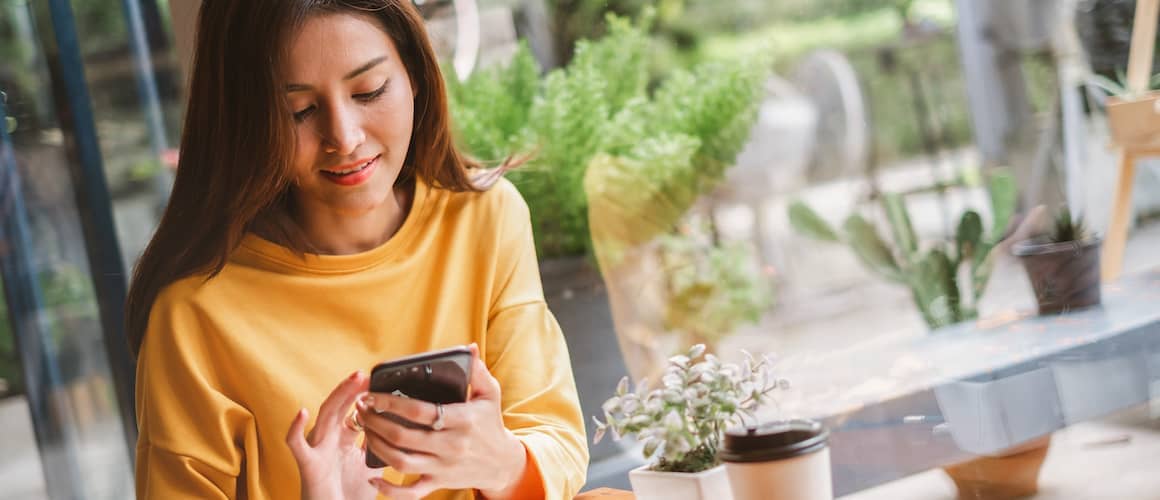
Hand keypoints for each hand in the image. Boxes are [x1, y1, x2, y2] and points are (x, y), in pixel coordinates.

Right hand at [286, 371, 379, 499]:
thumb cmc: (349, 494)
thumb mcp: (369, 465)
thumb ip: (376, 445)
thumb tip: (396, 429)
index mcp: (342, 440)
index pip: (351, 410)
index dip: (362, 395)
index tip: (378, 381)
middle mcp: (328, 440)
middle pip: (339, 407)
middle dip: (352, 389)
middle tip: (366, 373)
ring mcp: (317, 450)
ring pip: (324, 417)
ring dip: (338, 397)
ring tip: (352, 381)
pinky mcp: (308, 465)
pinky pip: (297, 445)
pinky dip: (296, 429)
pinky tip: (301, 413)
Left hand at [357, 344, 528, 498]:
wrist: (501, 463)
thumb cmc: (490, 424)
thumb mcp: (490, 394)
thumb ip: (477, 371)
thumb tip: (470, 348)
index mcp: (462, 420)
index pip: (420, 411)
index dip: (391, 403)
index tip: (372, 394)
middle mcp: (451, 445)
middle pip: (404, 436)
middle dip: (376, 421)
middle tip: (361, 409)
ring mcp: (443, 467)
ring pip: (401, 462)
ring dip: (377, 446)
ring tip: (364, 430)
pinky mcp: (438, 483)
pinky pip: (410, 492)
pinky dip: (390, 489)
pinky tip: (373, 477)